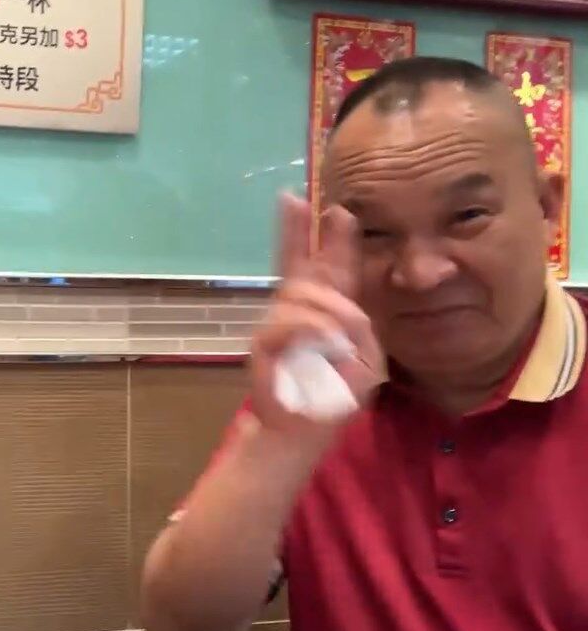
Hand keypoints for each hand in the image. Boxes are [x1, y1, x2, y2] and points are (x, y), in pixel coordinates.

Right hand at [248, 192, 383, 441]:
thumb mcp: (367, 361)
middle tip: (293, 199)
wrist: (301, 431)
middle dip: (296, 230)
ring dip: (328, 311)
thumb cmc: (333, 397)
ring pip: (303, 294)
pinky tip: (324, 340)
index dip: (334, 241)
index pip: (331, 269)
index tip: (338, 211)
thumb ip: (359, 329)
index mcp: (328, 313)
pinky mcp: (263, 342)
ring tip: (339, 340)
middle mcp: (299, 311)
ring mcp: (278, 324)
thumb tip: (335, 310)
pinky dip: (310, 328)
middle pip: (298, 262)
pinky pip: (289, 321)